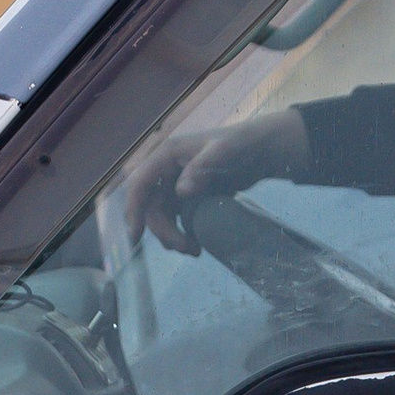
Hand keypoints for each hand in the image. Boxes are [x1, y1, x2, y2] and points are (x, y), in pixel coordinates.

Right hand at [125, 108, 309, 251]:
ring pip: (163, 216)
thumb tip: (180, 192)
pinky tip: (197, 243)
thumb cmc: (241, 144)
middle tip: (185, 247)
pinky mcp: (189, 196)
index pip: (140, 184)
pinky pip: (177, 219)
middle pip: (151, 207)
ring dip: (172, 236)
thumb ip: (201, 169)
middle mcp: (167, 170)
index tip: (135, 236)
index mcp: (166, 155)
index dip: (133, 209)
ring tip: (194, 250)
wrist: (261, 150)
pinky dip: (183, 233)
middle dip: (163, 231)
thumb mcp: (223, 152)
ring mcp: (177, 184)